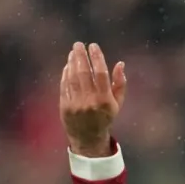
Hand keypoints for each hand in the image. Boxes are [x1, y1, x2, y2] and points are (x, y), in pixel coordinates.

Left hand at [60, 41, 126, 157]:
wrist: (88, 139)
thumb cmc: (104, 118)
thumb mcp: (117, 104)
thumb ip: (120, 84)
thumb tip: (120, 64)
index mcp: (105, 100)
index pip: (100, 73)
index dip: (97, 57)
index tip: (93, 46)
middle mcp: (90, 101)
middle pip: (84, 72)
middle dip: (80, 56)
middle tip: (79, 44)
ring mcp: (76, 104)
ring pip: (72, 77)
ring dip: (72, 62)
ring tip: (73, 53)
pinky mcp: (65, 107)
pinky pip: (65, 86)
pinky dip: (65, 74)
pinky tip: (68, 66)